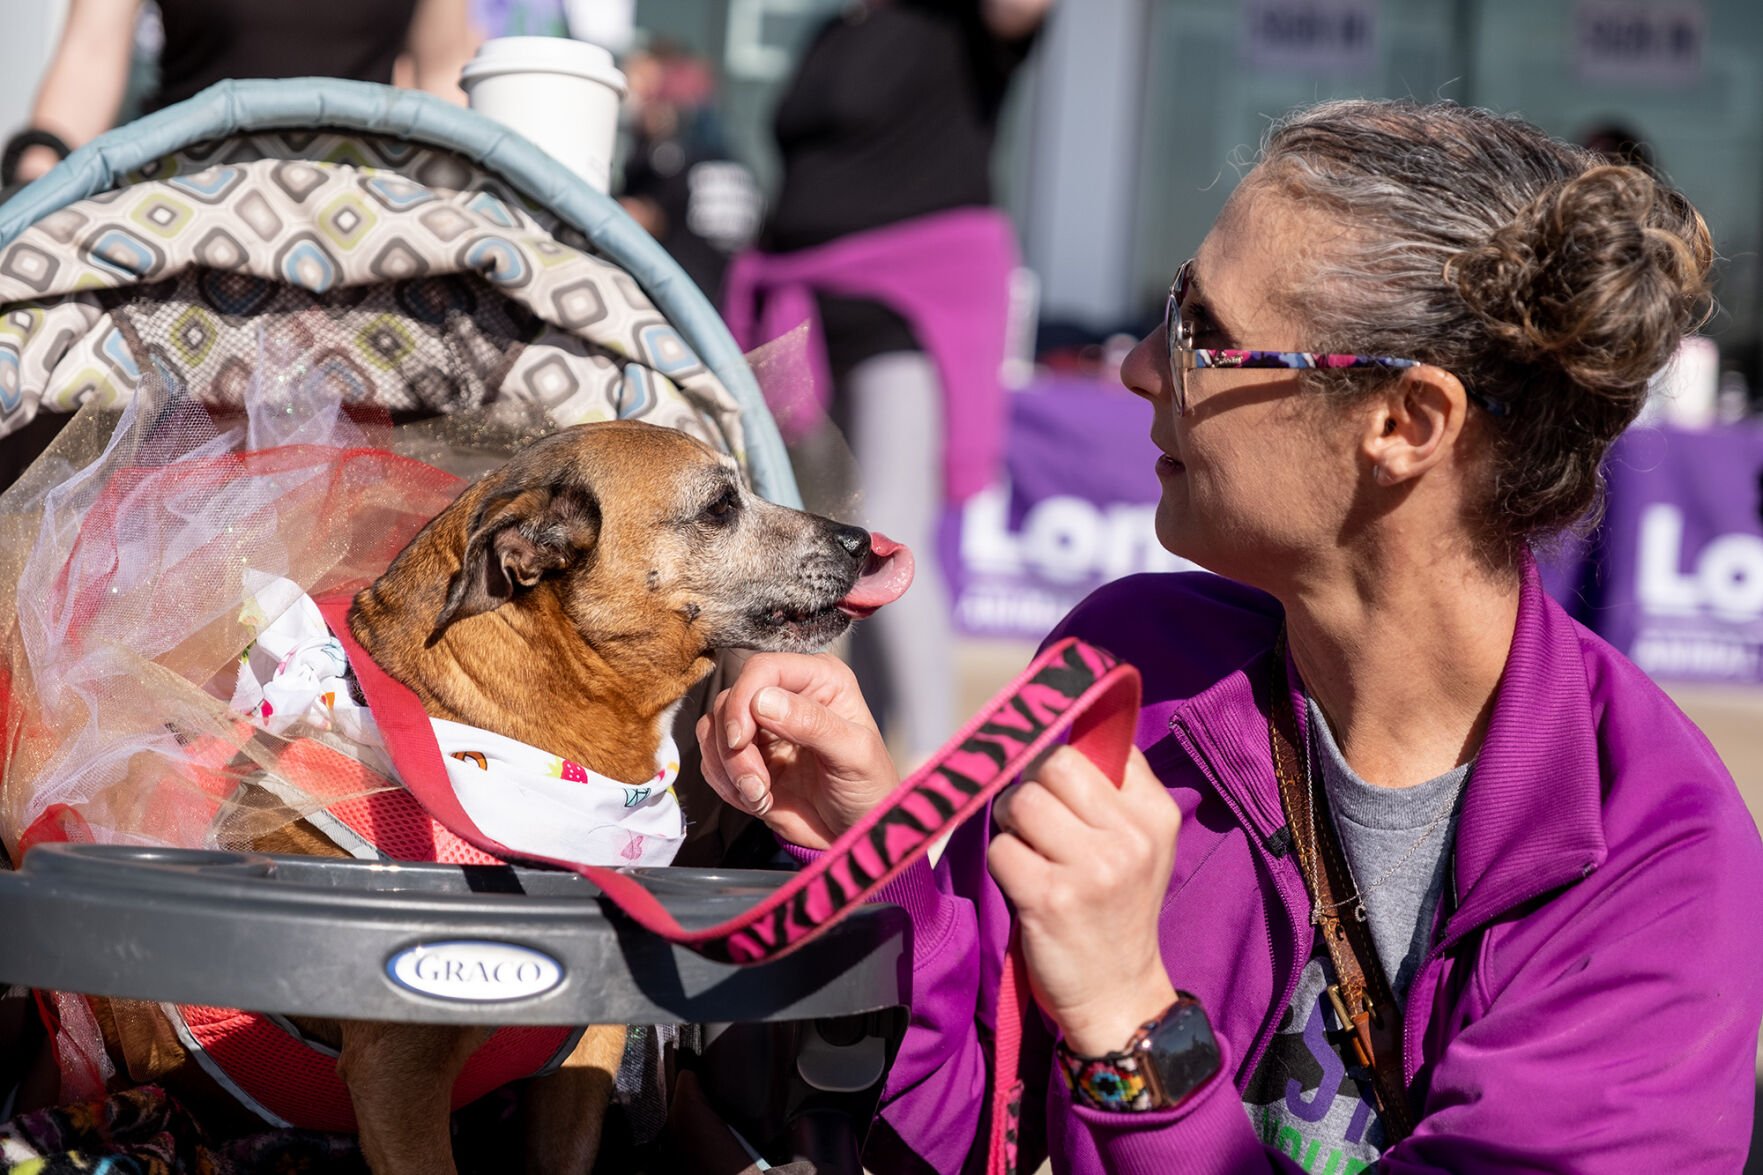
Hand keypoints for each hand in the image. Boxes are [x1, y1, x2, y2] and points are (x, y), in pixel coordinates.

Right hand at [696, 653, 898, 849]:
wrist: (856, 833)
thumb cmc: (869, 788)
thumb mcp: (854, 754)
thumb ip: (813, 723)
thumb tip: (762, 701)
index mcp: (820, 679)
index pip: (763, 668)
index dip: (742, 700)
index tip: (739, 740)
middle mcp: (787, 694)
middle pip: (730, 700)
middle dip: (734, 748)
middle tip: (757, 785)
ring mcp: (763, 726)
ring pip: (713, 730)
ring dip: (729, 769)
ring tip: (761, 796)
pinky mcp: (747, 757)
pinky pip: (712, 760)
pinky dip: (726, 784)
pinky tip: (758, 800)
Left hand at [989, 745, 1180, 1055]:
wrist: (1119, 997)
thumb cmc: (1116, 911)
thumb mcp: (1139, 847)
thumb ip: (1111, 792)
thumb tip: (1055, 729)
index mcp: (1156, 813)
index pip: (1103, 743)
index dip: (1068, 755)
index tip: (1059, 782)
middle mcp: (1131, 836)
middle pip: (1053, 764)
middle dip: (1031, 786)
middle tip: (1035, 822)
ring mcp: (1093, 868)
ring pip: (1021, 801)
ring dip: (1010, 824)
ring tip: (1029, 853)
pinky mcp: (1050, 898)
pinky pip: (1000, 848)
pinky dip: (1001, 863)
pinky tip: (1023, 885)